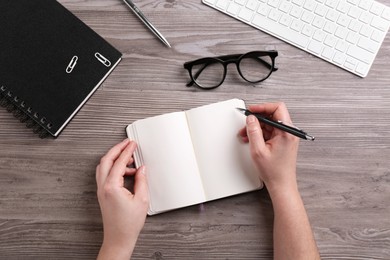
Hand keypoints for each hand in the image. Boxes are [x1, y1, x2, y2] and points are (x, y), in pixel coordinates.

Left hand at [96, 139, 148, 259]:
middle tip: (127, 144)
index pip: (119, 162)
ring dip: (115, 159)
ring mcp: (101, 190)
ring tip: (129, 158)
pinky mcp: (103, 194)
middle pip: (106, 160)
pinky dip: (114, 168)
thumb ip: (141, 181)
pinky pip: (105, 175)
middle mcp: (103, 187)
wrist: (119, 238)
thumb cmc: (128, 224)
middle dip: (117, 149)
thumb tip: (141, 169)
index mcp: (112, 187)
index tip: (132, 144)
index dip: (127, 151)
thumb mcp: (141, 200)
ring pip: (104, 167)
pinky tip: (126, 171)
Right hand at [239, 102, 299, 194]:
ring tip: (246, 134)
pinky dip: (260, 133)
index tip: (252, 110)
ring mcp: (286, 137)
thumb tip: (251, 119)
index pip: (277, 108)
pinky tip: (251, 139)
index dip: (263, 106)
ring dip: (257, 127)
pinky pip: (270, 131)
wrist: (281, 184)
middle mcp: (289, 132)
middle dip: (257, 118)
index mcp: (287, 132)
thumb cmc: (274, 171)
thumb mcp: (258, 150)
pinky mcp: (282, 141)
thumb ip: (253, 131)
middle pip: (273, 115)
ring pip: (270, 123)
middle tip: (246, 122)